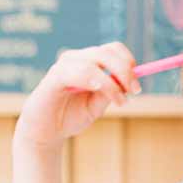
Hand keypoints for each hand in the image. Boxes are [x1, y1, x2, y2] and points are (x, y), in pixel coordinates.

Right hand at [14, 43, 141, 151]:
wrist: (45, 133)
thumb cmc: (70, 116)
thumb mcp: (97, 105)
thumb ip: (111, 91)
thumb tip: (129, 82)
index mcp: (88, 62)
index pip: (112, 49)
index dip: (128, 62)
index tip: (137, 85)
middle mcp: (75, 59)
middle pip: (107, 52)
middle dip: (125, 71)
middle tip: (134, 91)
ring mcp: (63, 66)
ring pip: (95, 61)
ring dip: (112, 82)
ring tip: (119, 102)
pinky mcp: (54, 77)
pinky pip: (77, 71)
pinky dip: (92, 78)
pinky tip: (97, 89)